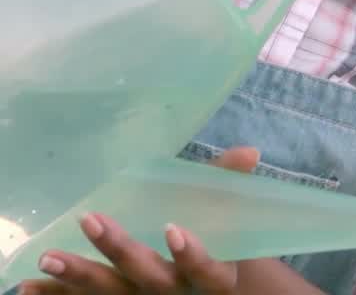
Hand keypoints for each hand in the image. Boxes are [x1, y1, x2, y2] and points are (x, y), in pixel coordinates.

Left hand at [19, 147, 260, 294]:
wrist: (203, 288)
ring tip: (47, 258)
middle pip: (151, 280)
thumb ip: (225, 184)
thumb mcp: (224, 216)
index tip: (174, 228)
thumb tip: (248, 152)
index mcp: (213, 277)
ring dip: (79, 277)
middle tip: (91, 220)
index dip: (192, 254)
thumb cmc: (214, 241)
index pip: (206, 271)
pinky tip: (30, 287)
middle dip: (119, 253)